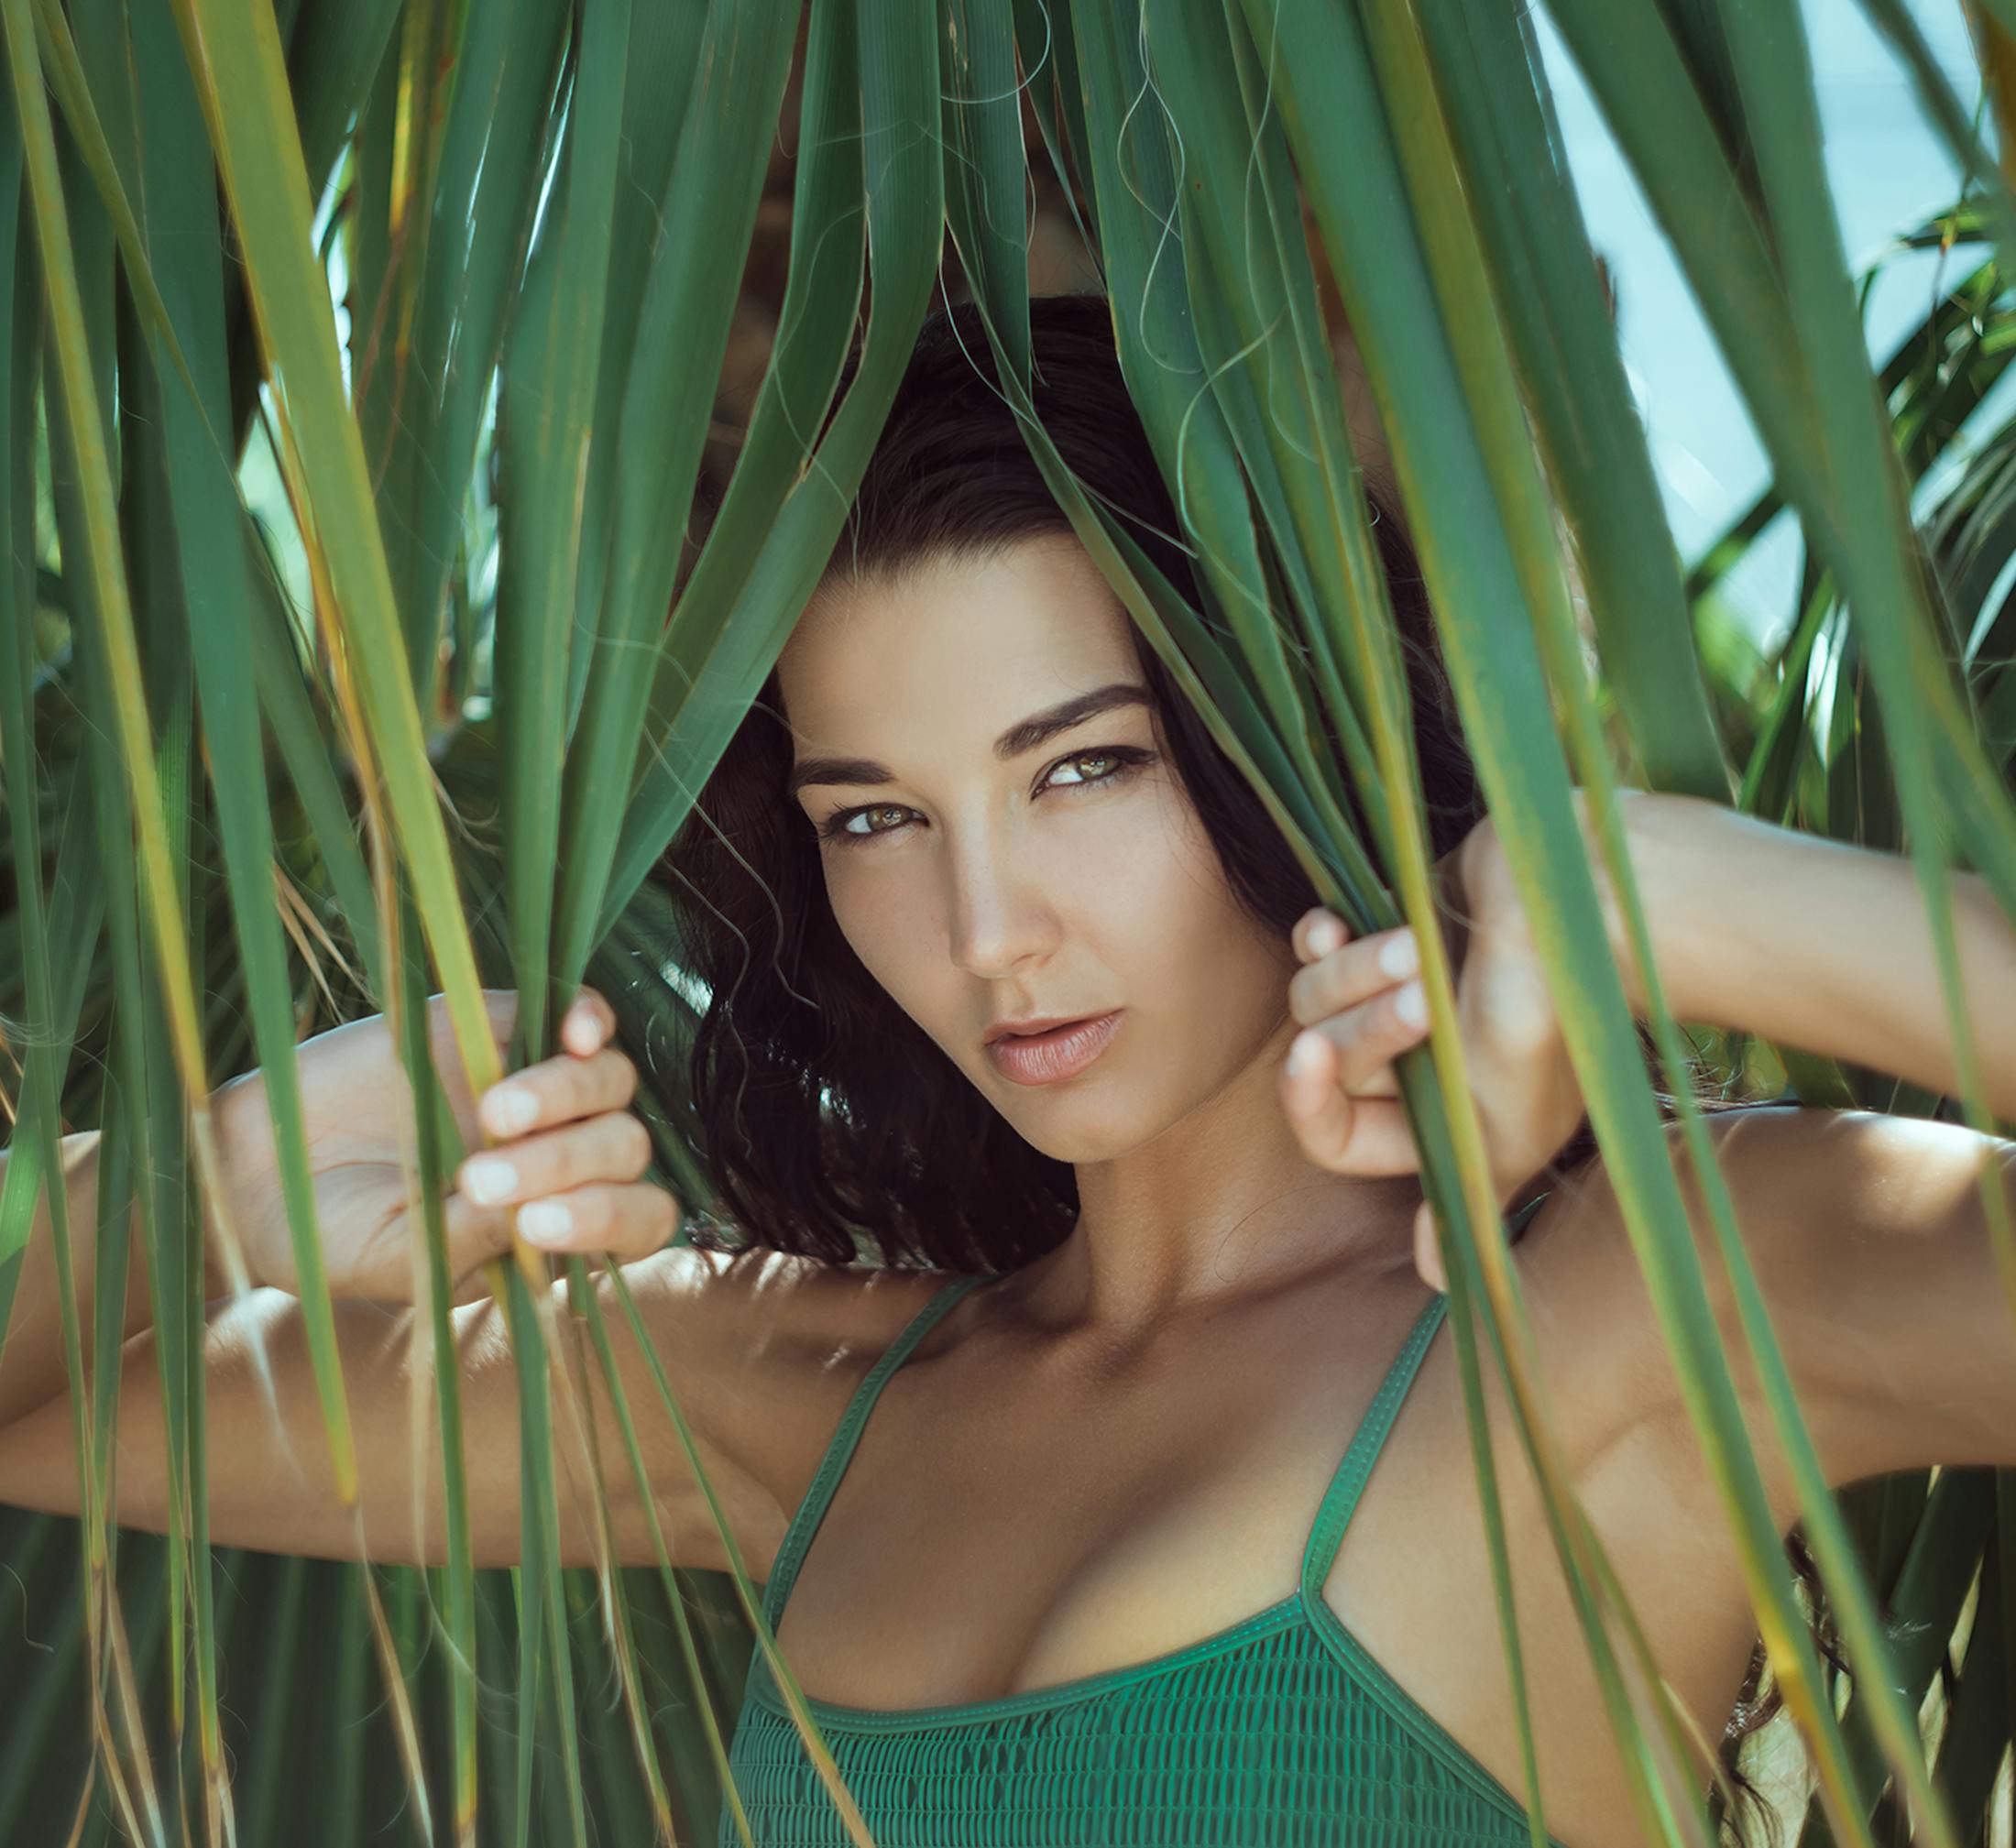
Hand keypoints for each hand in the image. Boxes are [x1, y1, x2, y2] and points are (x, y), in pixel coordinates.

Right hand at [211, 988, 678, 1305]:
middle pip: (622, 1147)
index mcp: (557, 1226)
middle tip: (477, 1179)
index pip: (636, 1222)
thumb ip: (471, 1243)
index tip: (536, 1226)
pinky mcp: (501, 1027)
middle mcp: (564, 1158)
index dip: (609, 1220)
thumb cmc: (331, 1237)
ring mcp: (539, 1090)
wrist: (252, 1170)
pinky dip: (590, 1018)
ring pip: (610, 1082)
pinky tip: (573, 1034)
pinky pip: (581, 1014)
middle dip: (564, 1164)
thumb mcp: (400, 1261)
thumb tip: (532, 1213)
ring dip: (566, 1096)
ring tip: (491, 1112)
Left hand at [1278, 812, 1592, 1290]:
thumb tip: (1436, 1279)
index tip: (1312, 1056)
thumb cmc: (1548, 1029)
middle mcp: (1410, 1065)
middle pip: (1322, 1058)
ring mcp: (1395, 995)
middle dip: (1363, 1026)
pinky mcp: (1391, 929)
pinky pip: (1317, 943)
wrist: (1581, 914)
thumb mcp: (1505, 1135)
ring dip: (1357, 970)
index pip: (1329, 1137)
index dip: (1307, 1102)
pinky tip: (1331, 924)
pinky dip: (1318, 936)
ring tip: (1422, 948)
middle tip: (1424, 998)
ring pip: (1314, 996)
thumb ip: (1466, 1200)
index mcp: (1431, 1120)